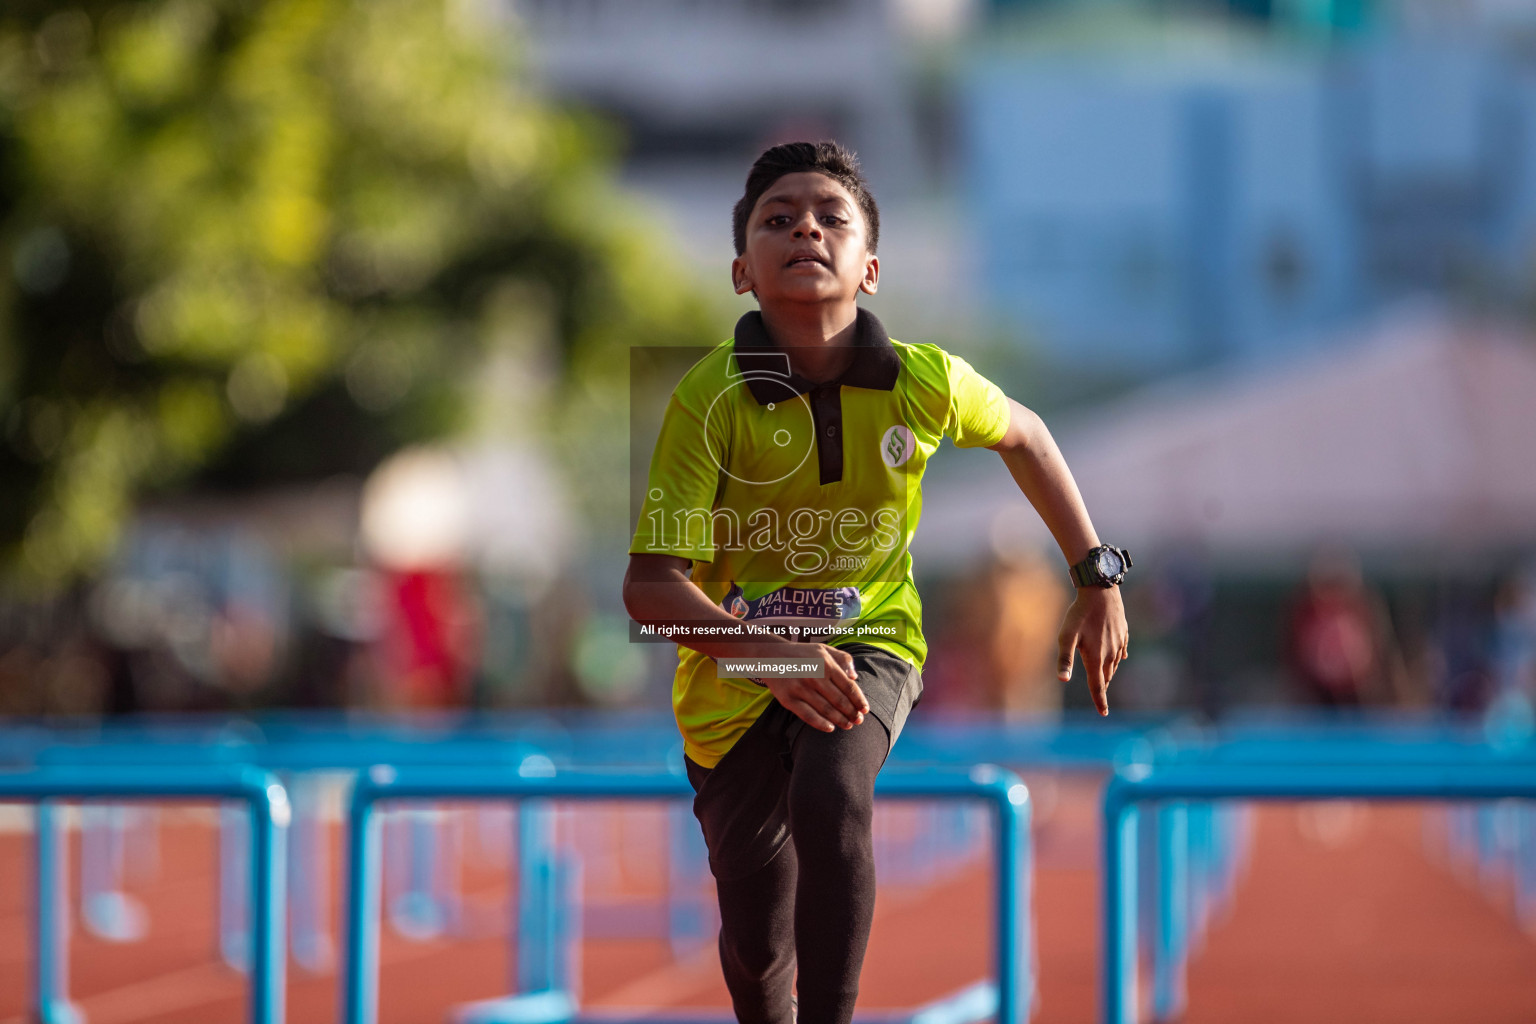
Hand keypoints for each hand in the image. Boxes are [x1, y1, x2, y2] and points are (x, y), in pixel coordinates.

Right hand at [763, 643, 869, 732]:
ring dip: (840, 720)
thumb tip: (855, 677)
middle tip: (858, 721)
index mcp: (826, 664)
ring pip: (826, 710)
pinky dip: (821, 724)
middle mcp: (815, 676)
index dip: (859, 700)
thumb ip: (843, 659)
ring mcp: (801, 688)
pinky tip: (830, 728)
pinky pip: (808, 715)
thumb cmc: (803, 654)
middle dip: (851, 713)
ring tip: (848, 725)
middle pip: (839, 700)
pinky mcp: (788, 699)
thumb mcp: (824, 649)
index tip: (865, 710)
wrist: (771, 656)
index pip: (848, 686)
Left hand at [1057, 586, 1128, 716]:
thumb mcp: (1066, 636)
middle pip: (1106, 676)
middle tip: (1100, 697)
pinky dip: (1117, 658)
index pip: (1098, 686)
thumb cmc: (1080, 614)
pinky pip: (1121, 651)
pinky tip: (1118, 658)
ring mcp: (1119, 643)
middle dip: (1102, 687)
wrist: (1101, 591)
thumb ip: (1065, 659)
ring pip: (1114, 665)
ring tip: (1105, 679)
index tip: (1104, 713)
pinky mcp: (1124, 633)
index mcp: (1096, 657)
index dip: (1100, 701)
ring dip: (1109, 673)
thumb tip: (1062, 680)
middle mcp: (1110, 654)